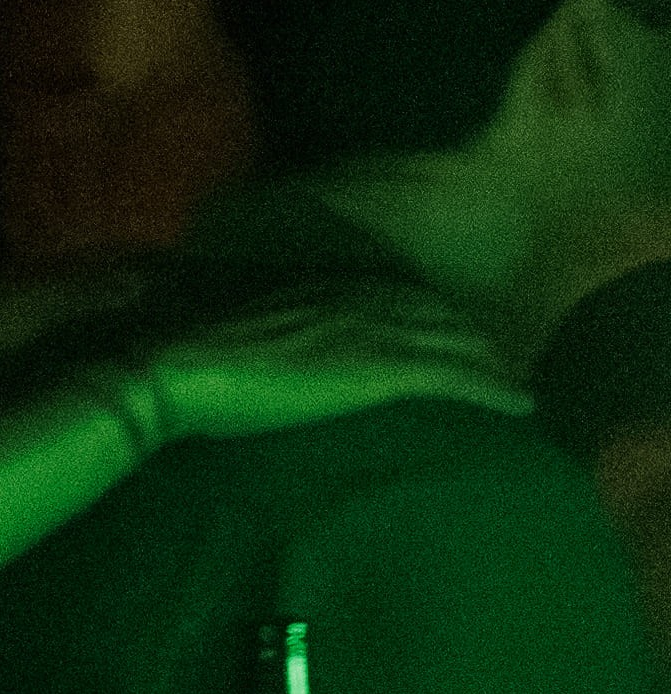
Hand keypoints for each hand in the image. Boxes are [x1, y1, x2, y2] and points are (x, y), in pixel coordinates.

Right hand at [124, 288, 526, 447]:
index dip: (430, 312)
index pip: (396, 292)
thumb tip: (259, 355)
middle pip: (438, 311)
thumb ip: (261, 335)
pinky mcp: (378, 369)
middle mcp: (353, 299)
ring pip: (457, 339)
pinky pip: (456, 376)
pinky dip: (494, 388)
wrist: (172, 372)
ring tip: (515, 384)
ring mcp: (369, 331)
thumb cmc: (182, 363)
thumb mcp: (229, 336)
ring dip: (493, 361)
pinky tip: (520, 404)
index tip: (451, 331)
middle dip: (473, 334)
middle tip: (500, 360)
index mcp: (318, 288)